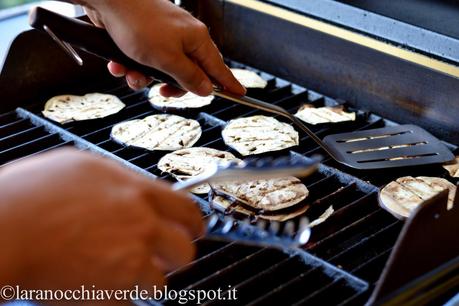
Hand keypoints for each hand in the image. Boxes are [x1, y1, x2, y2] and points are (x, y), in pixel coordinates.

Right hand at [0, 148, 202, 302]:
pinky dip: (116, 295)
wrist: (3, 230)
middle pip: (185, 249)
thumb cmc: (28, 196)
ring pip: (159, 281)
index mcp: (136, 191)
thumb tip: (134, 189)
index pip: (186, 209)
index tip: (194, 229)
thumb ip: (118, 181)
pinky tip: (92, 281)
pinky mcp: (115, 292)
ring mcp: (131, 260)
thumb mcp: (80, 168)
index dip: (194, 222)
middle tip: (161, 256)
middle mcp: (141, 225)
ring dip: (143, 279)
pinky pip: (129, 300)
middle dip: (176, 255)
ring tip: (114, 271)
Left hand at [79, 0, 245, 96]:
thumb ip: (189, 77)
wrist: (107, 0)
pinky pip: (146, 60)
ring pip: (164, 69)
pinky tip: (120, 65)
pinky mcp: (146, 36)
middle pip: (189, 73)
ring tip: (133, 75)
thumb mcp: (166, 59)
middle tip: (163, 92)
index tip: (239, 93)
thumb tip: (206, 89)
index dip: (228, 83)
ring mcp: (164, 35)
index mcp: (196, 39)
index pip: (218, 67)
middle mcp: (183, 36)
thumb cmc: (138, 23)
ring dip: (146, 78)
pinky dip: (133, 66)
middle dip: (173, 85)